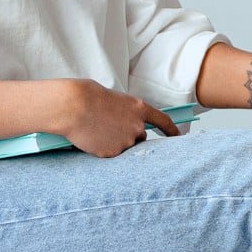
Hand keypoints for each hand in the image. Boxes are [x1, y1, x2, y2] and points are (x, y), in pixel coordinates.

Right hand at [53, 80, 179, 156]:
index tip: (178, 136)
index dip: (172, 130)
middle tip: (110, 128)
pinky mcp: (112, 153)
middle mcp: (137, 127)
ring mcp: (125, 142)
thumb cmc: (89, 97)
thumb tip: (123, 124)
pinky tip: (92, 138)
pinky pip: (109, 153)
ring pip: (123, 146)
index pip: (163, 121)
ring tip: (97, 129)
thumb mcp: (114, 100)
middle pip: (140, 137)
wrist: (73, 107)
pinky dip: (102, 148)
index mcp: (139, 109)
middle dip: (129, 135)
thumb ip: (125, 113)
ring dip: (114, 141)